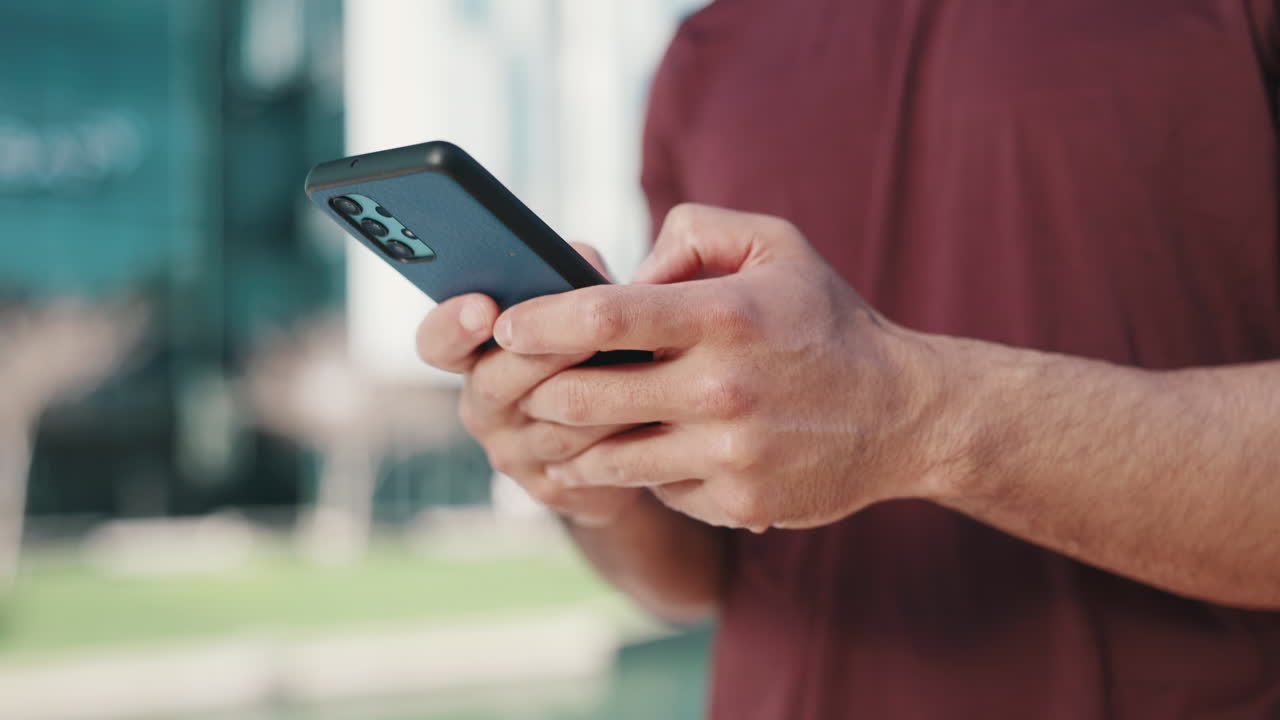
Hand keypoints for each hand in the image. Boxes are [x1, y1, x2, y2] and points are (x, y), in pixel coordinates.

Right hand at [416, 244, 644, 526]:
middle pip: (496, 382)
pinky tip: (652, 415)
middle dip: (543, 356)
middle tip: (587, 334)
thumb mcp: (583, 312)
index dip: (452, 325)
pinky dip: (619, 436)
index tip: (483, 307)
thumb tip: (575, 257)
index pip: (436, 342)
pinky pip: (582, 464)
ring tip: (638, 368)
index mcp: (474, 354)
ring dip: (596, 396)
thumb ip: (570, 281)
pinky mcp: (550, 488)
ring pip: (549, 424)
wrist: (626, 438)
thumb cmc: (599, 353)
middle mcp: (482, 405)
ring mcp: (512, 453)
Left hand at [494, 204, 956, 531]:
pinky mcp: (735, 503)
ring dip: (570, 440)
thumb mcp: (776, 245)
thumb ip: (693, 233)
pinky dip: (639, 470)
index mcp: (725, 315)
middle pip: (582, 395)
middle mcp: (722, 388)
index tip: (506, 326)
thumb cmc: (826, 322)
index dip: (540, 320)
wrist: (904, 414)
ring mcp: (727, 454)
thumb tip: (624, 274)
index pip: (604, 315)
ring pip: (604, 455)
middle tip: (519, 381)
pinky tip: (642, 451)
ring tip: (555, 424)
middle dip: (536, 388)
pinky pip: (654, 488)